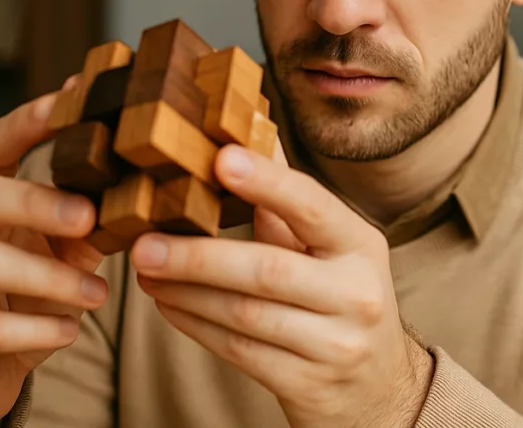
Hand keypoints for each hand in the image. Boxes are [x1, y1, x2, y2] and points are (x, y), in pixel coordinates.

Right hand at [0, 83, 108, 427]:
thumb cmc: (28, 294)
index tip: (72, 98)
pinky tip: (70, 330)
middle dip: (34, 201)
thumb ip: (91, 214)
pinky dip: (39, 329)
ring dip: (51, 277)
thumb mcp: (64, 249)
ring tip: (98, 293)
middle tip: (89, 218)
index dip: (26, 122)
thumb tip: (148, 178)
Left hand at [130, 144, 434, 427]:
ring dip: (186, 292)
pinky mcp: (309, 384)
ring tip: (146, 272)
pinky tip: (169, 304)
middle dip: (198, 256)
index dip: (268, 183)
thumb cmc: (343, 301)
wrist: (377, 389)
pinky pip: (239, 351)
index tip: (220, 160)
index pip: (313, 207)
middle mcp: (357, 293)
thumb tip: (251, 133)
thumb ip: (291, 202)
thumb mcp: (335, 249)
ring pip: (245, 314)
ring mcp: (336, 344)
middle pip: (267, 270)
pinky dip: (196, 325)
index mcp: (362, 246)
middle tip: (145, 244)